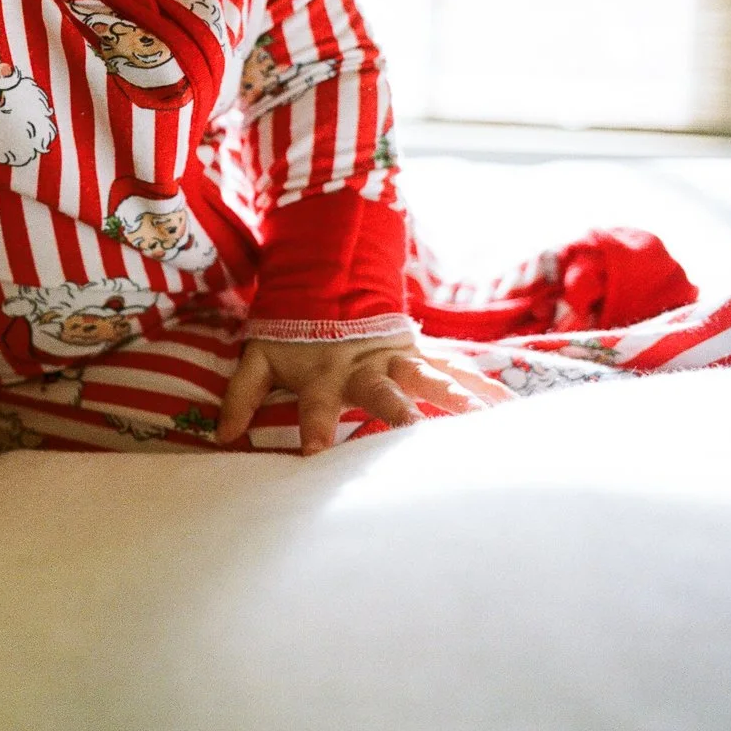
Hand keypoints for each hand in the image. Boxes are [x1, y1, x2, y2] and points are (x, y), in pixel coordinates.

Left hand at [216, 334, 514, 454]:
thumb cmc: (291, 332)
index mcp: (323, 373)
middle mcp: (365, 366)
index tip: (316, 450)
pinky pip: (456, 368)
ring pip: (428, 376)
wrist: (328, 280)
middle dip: (397, 410)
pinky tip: (509, 406)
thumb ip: (241, 396)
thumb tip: (220, 437)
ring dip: (453, 396)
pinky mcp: (421, 351)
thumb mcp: (258, 359)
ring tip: (480, 418)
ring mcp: (398, 357)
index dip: (315, 425)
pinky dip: (482, 384)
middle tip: (415, 430)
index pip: (315, 404)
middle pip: (383, 390)